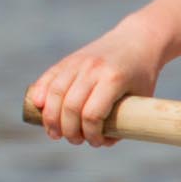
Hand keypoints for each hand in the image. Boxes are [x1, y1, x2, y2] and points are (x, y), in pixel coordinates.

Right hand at [26, 21, 165, 146]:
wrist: (137, 39)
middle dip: (68, 130)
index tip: (95, 142)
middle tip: (73, 140)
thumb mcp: (142, 97)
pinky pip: (48, 78)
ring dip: (50, 118)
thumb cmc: (142, 74)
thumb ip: (123, 120)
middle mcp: (92, 69)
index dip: (90, 133)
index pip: (92, 114)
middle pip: (70, 106)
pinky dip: (39, 93)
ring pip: (54, 93)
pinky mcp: (68, 60)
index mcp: (114, 79)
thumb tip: (102, 141)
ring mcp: (78, 62)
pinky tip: (38, 107)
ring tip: (53, 133)